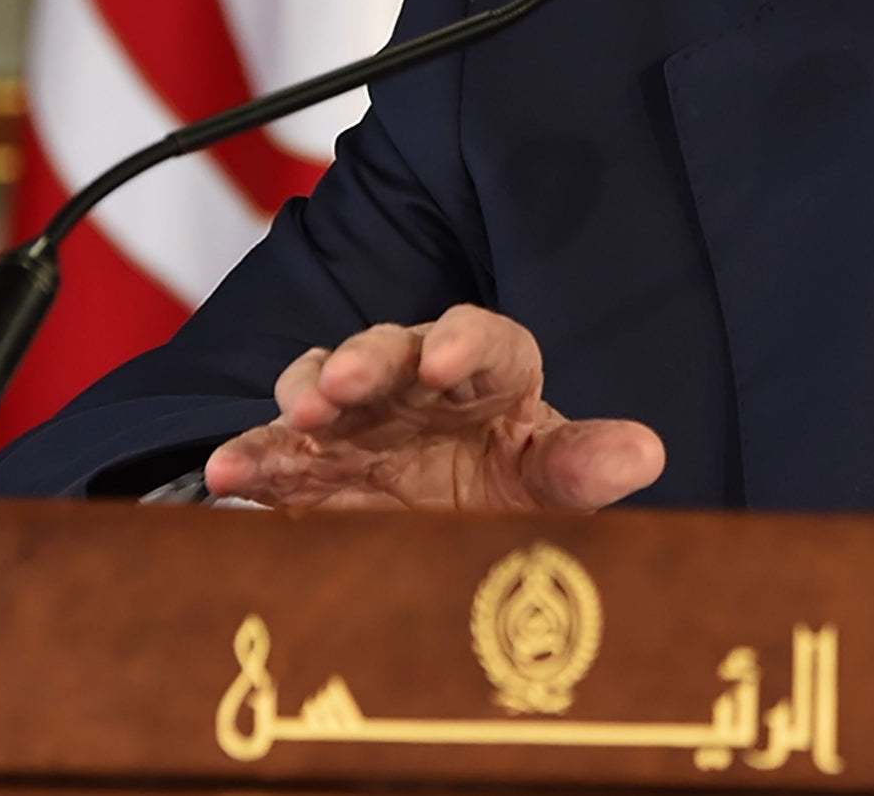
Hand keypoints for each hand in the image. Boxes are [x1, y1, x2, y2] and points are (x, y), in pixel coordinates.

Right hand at [203, 304, 664, 511]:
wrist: (448, 537)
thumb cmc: (510, 488)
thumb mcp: (548, 480)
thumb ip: (584, 466)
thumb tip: (646, 453)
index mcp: (489, 372)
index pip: (483, 337)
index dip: (466, 341)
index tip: (452, 360)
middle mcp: (416, 380)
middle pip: (391, 347)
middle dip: (368, 358)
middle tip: (348, 381)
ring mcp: (355, 415)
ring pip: (321, 380)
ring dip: (306, 391)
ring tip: (299, 414)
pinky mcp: (306, 459)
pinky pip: (272, 448)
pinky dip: (250, 457)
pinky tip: (226, 476)